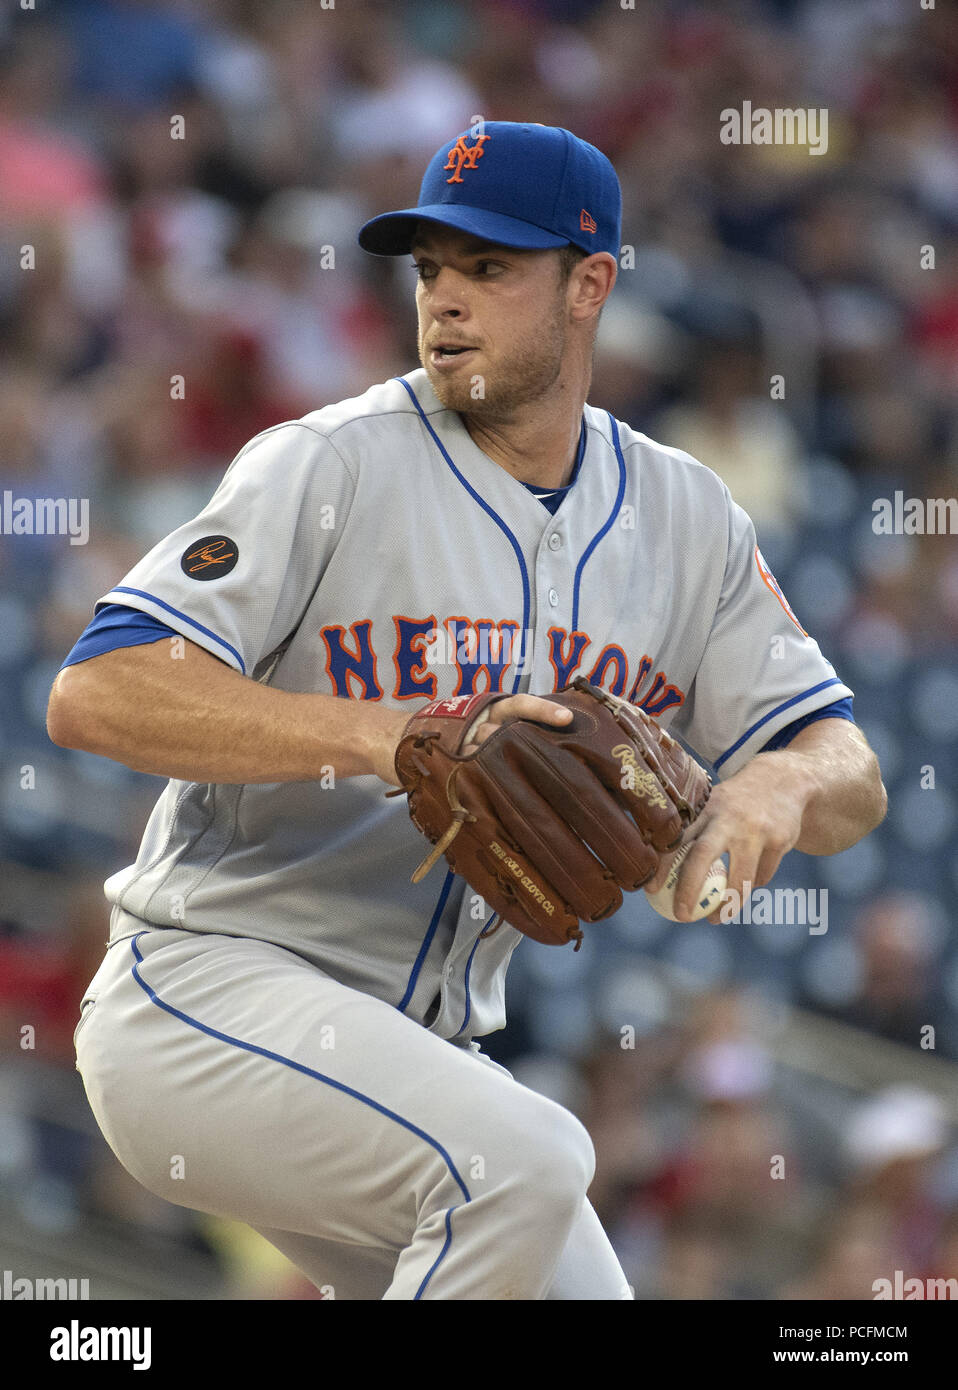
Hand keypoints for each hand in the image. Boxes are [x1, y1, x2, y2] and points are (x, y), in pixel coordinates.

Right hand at [372, 694, 572, 786]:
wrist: (395, 740)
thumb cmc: (445, 729)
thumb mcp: (473, 717)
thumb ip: (502, 723)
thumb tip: (547, 734)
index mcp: (485, 708)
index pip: (519, 704)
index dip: (543, 710)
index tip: (567, 718)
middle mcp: (475, 723)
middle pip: (508, 734)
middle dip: (527, 747)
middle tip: (557, 760)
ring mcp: (461, 746)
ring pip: (491, 757)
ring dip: (507, 770)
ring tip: (532, 786)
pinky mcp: (449, 766)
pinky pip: (473, 778)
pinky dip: (485, 786)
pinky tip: (501, 800)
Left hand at [657, 752, 814, 921]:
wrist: (784, 780)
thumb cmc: (735, 802)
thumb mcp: (713, 804)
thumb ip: (693, 829)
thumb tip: (658, 868)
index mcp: (705, 809)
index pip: (678, 838)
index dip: (663, 865)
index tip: (651, 890)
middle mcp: (728, 817)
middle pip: (703, 855)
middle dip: (690, 889)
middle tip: (681, 915)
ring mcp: (756, 829)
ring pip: (740, 878)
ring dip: (728, 904)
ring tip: (716, 918)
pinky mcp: (780, 840)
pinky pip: (762, 876)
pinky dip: (753, 886)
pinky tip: (747, 886)